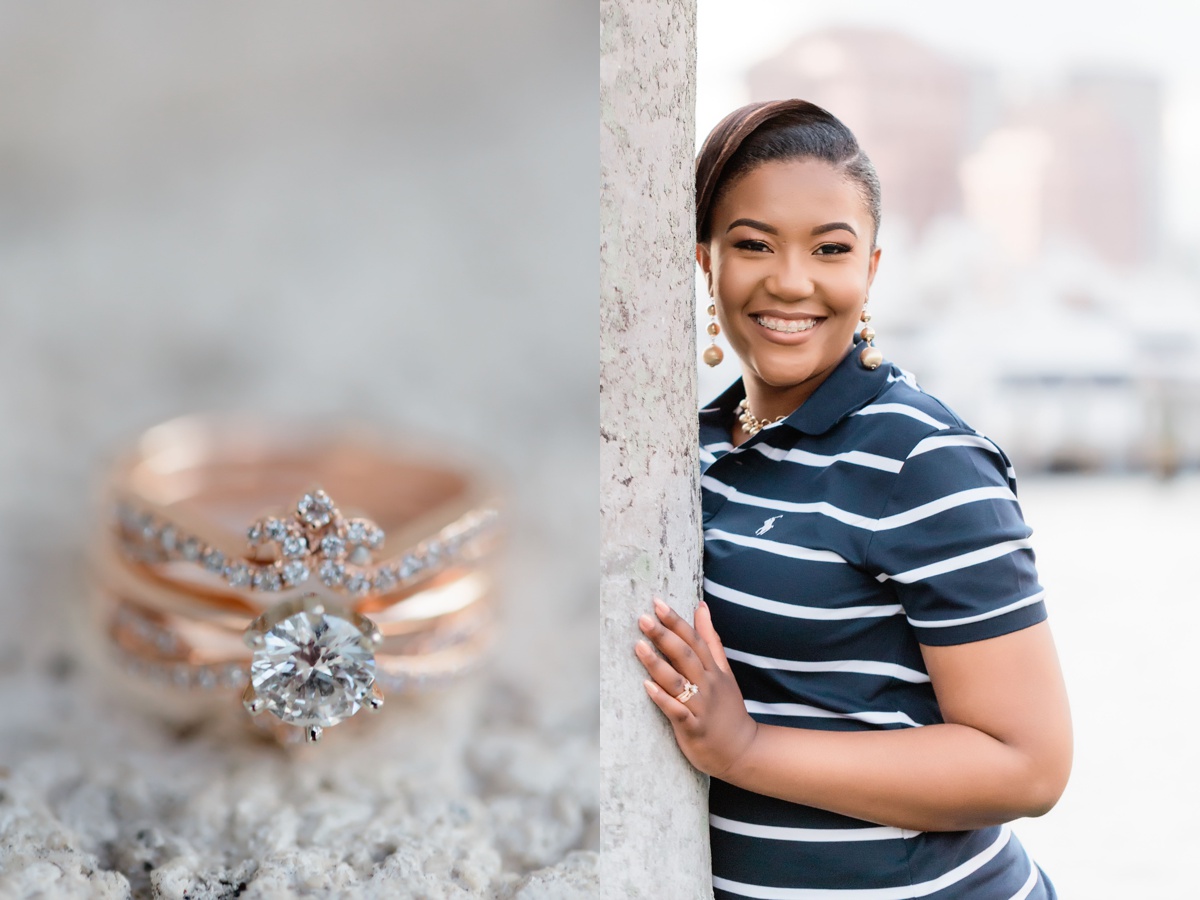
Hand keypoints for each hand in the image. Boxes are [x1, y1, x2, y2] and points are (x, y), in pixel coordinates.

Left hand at [634, 598, 757, 779]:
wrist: (742, 750)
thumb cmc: (727, 708)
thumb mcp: (724, 671)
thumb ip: (711, 640)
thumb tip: (701, 606)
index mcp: (713, 670)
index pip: (694, 640)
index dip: (676, 621)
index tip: (657, 604)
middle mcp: (708, 685)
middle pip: (685, 656)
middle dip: (664, 636)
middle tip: (642, 618)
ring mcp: (701, 707)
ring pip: (678, 682)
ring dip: (657, 664)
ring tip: (638, 646)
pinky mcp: (694, 728)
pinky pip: (678, 712)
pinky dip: (663, 699)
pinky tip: (647, 687)